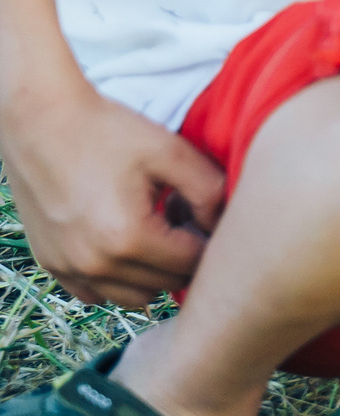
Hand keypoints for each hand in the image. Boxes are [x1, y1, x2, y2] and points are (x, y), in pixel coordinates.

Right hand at [0, 80, 224, 307]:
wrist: (41, 118)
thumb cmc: (107, 130)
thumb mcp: (172, 152)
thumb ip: (210, 192)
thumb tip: (222, 226)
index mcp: (126, 238)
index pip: (191, 264)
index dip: (208, 239)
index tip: (203, 212)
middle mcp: (94, 264)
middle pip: (165, 284)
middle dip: (183, 256)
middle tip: (180, 217)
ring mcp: (67, 268)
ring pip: (133, 296)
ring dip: (154, 272)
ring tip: (154, 230)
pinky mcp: (51, 263)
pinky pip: (95, 293)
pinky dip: (117, 279)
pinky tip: (123, 243)